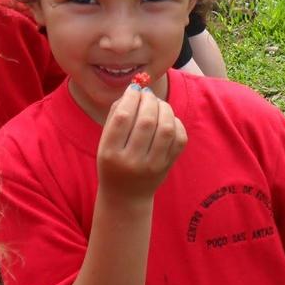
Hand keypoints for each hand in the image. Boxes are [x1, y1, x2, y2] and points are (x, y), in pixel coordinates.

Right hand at [97, 85, 186, 204]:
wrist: (126, 195)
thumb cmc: (113, 162)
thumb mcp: (104, 141)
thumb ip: (116, 114)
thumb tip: (135, 89)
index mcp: (110, 153)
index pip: (123, 117)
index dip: (131, 98)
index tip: (134, 89)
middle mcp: (132, 161)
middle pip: (147, 121)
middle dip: (149, 100)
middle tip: (148, 94)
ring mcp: (153, 165)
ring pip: (167, 128)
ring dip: (164, 108)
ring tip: (158, 104)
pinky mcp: (168, 166)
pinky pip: (179, 138)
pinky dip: (176, 122)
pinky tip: (167, 119)